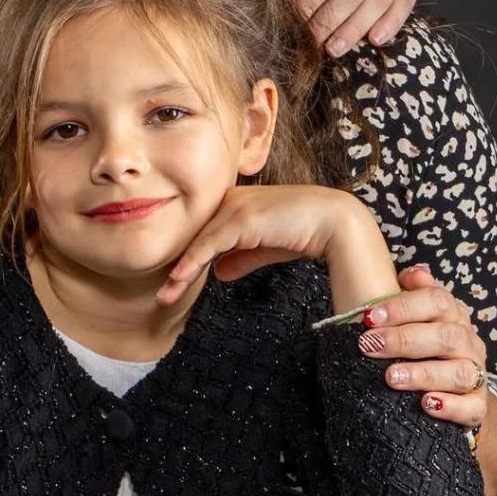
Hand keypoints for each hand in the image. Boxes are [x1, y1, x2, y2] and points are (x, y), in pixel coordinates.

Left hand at [155, 185, 365, 304]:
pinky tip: (179, 280)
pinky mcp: (239, 218)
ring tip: (165, 296)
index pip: (203, 233)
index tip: (174, 284)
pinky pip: (207, 245)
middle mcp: (228, 199)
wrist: (332, 222)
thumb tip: (218, 274)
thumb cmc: (303, 232)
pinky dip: (191, 265)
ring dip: (179, 273)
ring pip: (197, 243)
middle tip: (164, 295)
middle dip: (178, 268)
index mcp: (233, 201)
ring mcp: (233, 206)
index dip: (188, 259)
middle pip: (195, 237)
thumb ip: (241, 257)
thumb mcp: (264, 248)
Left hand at [354, 264, 489, 427]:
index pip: (437, 300)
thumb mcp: (416, 317)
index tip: (369, 317)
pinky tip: (426, 404)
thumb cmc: (424, 345)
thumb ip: (412, 294)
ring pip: (460, 372)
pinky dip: (449, 406)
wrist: (453, 391)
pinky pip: (470, 407)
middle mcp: (468, 342)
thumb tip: (411, 274)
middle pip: (446, 336)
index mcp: (453, 315)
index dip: (402, 306)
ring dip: (424, 374)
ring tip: (392, 377)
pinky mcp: (477, 406)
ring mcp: (476, 374)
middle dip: (404, 340)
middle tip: (369, 345)